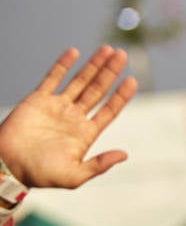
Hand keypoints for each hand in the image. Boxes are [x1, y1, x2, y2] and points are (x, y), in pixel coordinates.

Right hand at [0, 46, 136, 188]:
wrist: (8, 166)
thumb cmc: (40, 175)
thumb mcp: (75, 176)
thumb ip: (99, 165)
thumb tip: (124, 155)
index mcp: (85, 133)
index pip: (108, 110)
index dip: (120, 96)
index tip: (132, 80)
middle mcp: (74, 117)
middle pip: (97, 90)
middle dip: (110, 73)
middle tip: (123, 54)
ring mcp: (56, 107)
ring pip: (79, 81)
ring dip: (93, 65)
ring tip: (108, 50)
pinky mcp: (37, 100)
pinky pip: (53, 78)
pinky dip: (63, 65)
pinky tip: (75, 52)